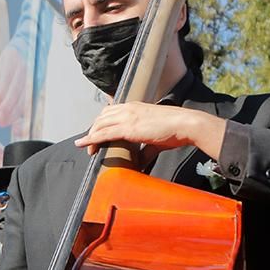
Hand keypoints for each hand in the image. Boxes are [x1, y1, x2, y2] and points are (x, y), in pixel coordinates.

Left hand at [0, 46, 27, 127]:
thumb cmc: (11, 58)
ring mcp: (34, 75)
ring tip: (6, 121)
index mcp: (12, 60)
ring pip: (26, 97)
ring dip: (16, 112)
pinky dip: (23, 109)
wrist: (31, 45)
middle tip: (0, 120)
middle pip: (17, 91)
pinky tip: (15, 116)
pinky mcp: (39, 82)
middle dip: (8, 108)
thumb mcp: (0, 66)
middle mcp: (25, 67)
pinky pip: (31, 98)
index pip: (6, 81)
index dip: (1, 97)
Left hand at [74, 102, 225, 158]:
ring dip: (90, 136)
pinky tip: (83, 144)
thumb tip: (139, 163)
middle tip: (89, 143)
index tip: (96, 133)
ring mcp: (127, 116)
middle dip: (93, 130)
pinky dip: (91, 139)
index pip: (111, 111)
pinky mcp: (128, 128)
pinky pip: (103, 133)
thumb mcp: (156, 139)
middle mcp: (128, 108)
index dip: (101, 122)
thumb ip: (145, 150)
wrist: (186, 125)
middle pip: (101, 117)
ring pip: (100, 124)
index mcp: (135, 107)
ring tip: (86, 148)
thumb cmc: (176, 130)